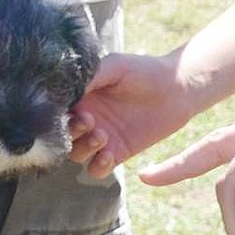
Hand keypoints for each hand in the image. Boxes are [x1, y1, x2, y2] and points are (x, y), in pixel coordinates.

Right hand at [67, 51, 193, 177]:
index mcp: (80, 97)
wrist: (178, 87)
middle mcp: (86, 118)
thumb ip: (90, 75)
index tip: (75, 110)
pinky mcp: (118, 153)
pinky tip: (109, 155)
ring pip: (77, 154)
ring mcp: (101, 137)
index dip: (58, 115)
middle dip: (72, 132)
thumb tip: (64, 87)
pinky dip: (98, 166)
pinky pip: (98, 169)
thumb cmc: (145, 70)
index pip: (56, 112)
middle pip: (63, 136)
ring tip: (102, 136)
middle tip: (91, 121)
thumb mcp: (114, 66)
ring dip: (84, 149)